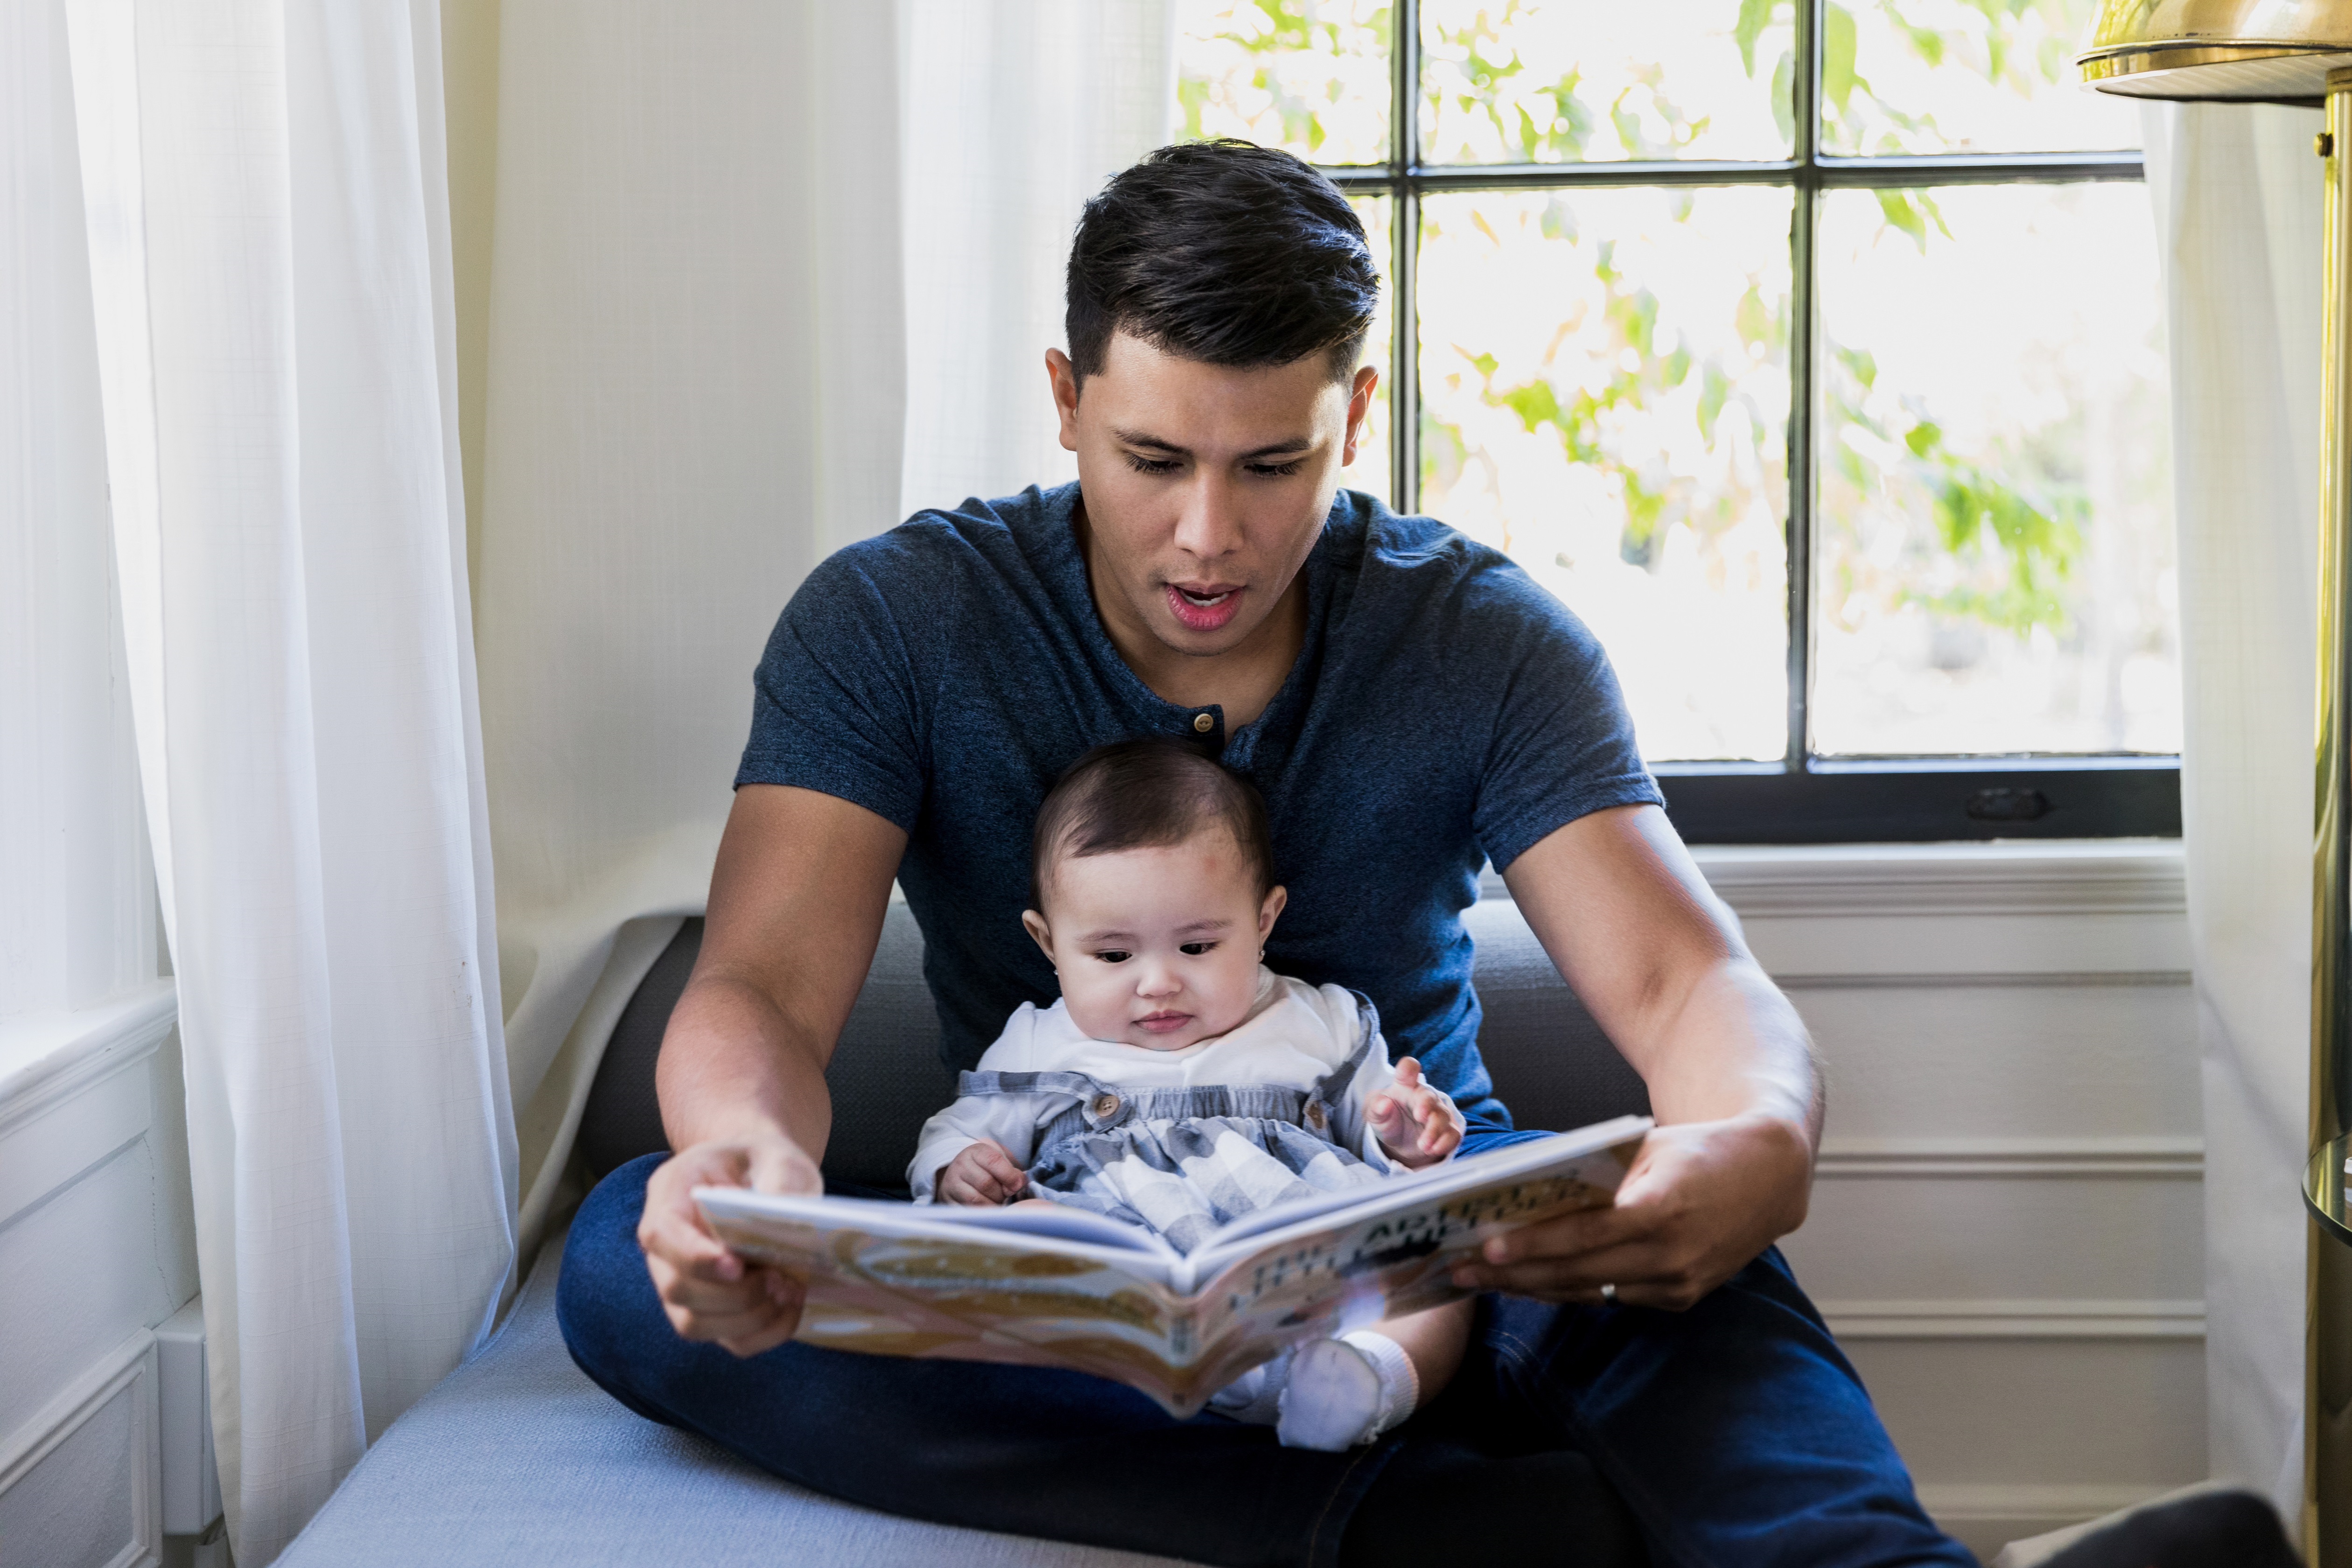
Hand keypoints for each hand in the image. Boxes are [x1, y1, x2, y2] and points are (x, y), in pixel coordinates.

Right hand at [638, 1132, 822, 1356]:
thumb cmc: (764, 1161)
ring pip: (693, 1324)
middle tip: (779, 1278)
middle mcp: (666, 1246)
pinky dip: (763, 1334)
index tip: (737, 1265)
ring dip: (747, 1318)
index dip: (694, 1258)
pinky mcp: (711, 1310)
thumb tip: (782, 1224)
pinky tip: (791, 1309)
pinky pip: (727, 1340)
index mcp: (670, 1194)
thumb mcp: (777, 1155)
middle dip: (732, 1294)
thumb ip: (779, 1181)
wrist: (763, 1174)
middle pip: (675, 1289)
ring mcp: (683, 1282)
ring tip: (788, 1291)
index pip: (661, 1235)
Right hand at [938, 1140, 1028, 1205]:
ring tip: (997, 1203)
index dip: (1009, 1175)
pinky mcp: (948, 1201)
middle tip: (1006, 1196)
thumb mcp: (999, 1161)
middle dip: (1001, 1194)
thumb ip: (1012, 1171)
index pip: (993, 1161)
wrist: (961, 1175)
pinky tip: (987, 1211)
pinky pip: (967, 1212)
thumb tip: (1019, 1184)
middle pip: (986, 1183)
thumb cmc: (986, 1169)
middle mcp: (960, 1166)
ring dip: (992, 1205)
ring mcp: (951, 1184)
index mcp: (975, 1152)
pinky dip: (981, 1215)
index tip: (1018, 1185)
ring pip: (976, 1200)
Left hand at [1367, 1056, 1463, 1168]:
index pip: (1408, 1069)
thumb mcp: (1375, 1114)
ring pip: (1442, 1117)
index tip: (1406, 1072)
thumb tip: (1384, 1103)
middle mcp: (1423, 1096)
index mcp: (1405, 1085)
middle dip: (1426, 1105)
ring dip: (1433, 1131)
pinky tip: (1433, 1150)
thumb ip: (1376, 1107)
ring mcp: (1438, 1113)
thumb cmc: (1388, 1119)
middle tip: (1419, 1116)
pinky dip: (1445, 1143)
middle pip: (1429, 1096)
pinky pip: (1452, 1134)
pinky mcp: (1447, 1130)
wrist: (1399, 1142)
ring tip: (1422, 1145)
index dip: (1408, 1069)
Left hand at [1447, 1112, 1810, 1310]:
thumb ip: (1594, 1177)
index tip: (1487, 1250)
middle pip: (1577, 1271)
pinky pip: (1610, 1297)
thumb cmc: (1696, 1150)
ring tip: (1481, 1280)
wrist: (1768, 1176)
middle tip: (1460, 1270)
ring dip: (1531, 1287)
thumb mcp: (1644, 1149)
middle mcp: (1671, 1255)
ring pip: (1588, 1291)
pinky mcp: (1680, 1297)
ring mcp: (1677, 1283)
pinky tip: (1528, 1283)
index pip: (1585, 1236)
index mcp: (1662, 1210)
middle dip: (1513, 1274)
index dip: (1534, 1246)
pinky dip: (1568, 1289)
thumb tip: (1525, 1194)